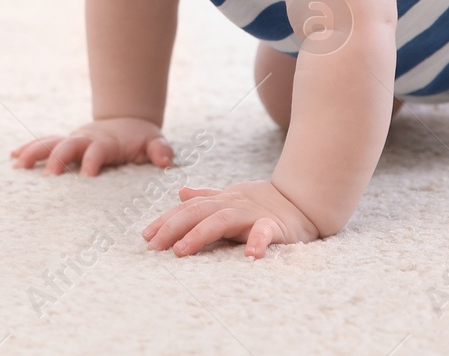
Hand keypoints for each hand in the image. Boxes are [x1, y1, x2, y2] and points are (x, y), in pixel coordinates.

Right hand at [10, 117, 172, 176]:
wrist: (127, 122)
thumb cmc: (142, 138)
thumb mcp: (155, 142)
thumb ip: (160, 151)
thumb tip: (165, 162)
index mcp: (107, 142)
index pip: (98, 150)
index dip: (92, 160)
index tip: (86, 176)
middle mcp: (86, 139)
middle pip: (69, 145)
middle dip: (58, 158)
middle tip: (49, 175)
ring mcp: (73, 140)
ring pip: (50, 142)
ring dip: (34, 151)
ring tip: (18, 163)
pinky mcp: (65, 143)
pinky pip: (44, 144)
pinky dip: (28, 148)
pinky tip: (12, 158)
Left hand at [142, 181, 320, 258]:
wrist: (303, 201)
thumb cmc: (263, 202)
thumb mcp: (231, 197)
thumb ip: (207, 196)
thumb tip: (181, 192)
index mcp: (221, 201)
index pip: (188, 209)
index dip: (166, 220)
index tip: (146, 236)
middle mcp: (232, 205)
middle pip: (197, 213)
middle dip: (172, 228)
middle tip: (153, 246)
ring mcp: (252, 214)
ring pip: (221, 220)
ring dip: (199, 234)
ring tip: (181, 251)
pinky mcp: (274, 226)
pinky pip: (265, 232)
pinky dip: (258, 241)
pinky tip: (250, 255)